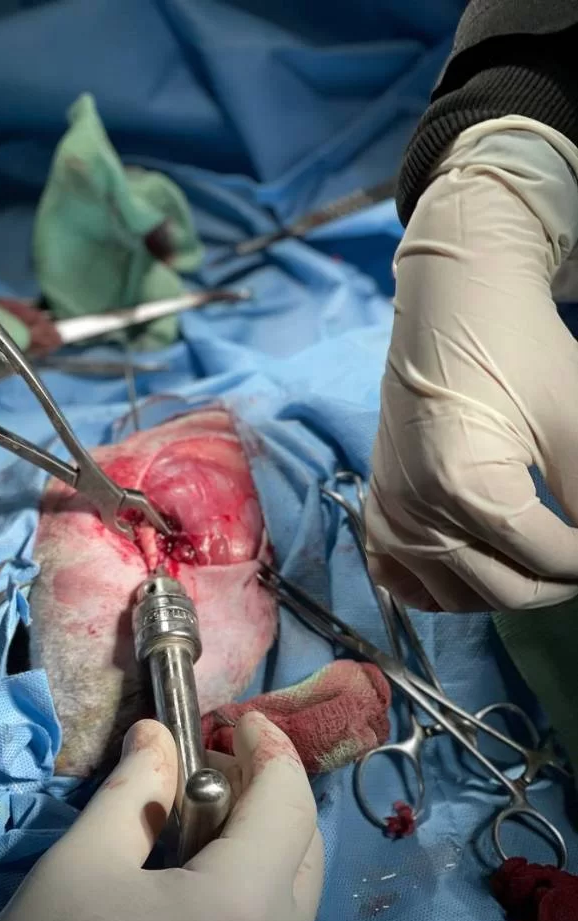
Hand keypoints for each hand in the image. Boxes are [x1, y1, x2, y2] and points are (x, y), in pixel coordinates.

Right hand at [0, 714, 323, 920]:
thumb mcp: (80, 866)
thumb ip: (134, 791)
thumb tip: (158, 737)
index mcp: (247, 910)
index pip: (288, 802)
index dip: (268, 748)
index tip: (237, 720)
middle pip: (304, 851)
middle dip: (268, 797)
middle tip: (210, 774)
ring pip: (295, 904)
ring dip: (262, 853)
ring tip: (197, 836)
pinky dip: (256, 909)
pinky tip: (200, 904)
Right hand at [365, 122, 577, 610]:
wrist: (449, 309)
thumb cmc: (518, 352)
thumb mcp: (573, 421)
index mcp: (468, 488)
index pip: (546, 559)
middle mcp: (419, 514)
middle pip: (503, 590)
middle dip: (555, 581)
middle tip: (577, 555)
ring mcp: (391, 517)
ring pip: (456, 597)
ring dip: (503, 588)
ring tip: (535, 561)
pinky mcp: (378, 511)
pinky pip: (402, 582)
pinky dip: (439, 589)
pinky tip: (471, 570)